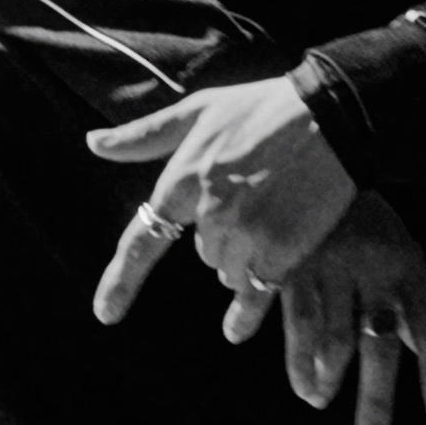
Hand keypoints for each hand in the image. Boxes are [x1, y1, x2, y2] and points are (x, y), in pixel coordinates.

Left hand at [84, 76, 357, 323]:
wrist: (332, 116)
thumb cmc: (263, 108)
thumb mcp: (200, 111)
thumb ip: (144, 136)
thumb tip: (93, 143)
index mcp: (184, 178)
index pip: (141, 240)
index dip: (120, 281)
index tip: (106, 315)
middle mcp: (210, 212)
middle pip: (203, 253)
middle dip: (222, 235)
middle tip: (254, 198)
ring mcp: (246, 234)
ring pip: (227, 273)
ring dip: (243, 258)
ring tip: (274, 216)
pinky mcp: (282, 251)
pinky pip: (254, 293)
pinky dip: (250, 303)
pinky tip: (244, 315)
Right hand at [240, 191, 425, 424]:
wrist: (329, 138)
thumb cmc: (367, 205)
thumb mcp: (400, 243)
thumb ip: (406, 293)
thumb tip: (415, 347)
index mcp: (408, 265)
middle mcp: (372, 270)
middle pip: (378, 349)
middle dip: (376, 403)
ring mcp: (328, 263)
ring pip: (326, 338)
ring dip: (317, 378)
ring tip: (316, 399)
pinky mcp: (288, 251)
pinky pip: (272, 303)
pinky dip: (250, 323)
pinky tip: (238, 337)